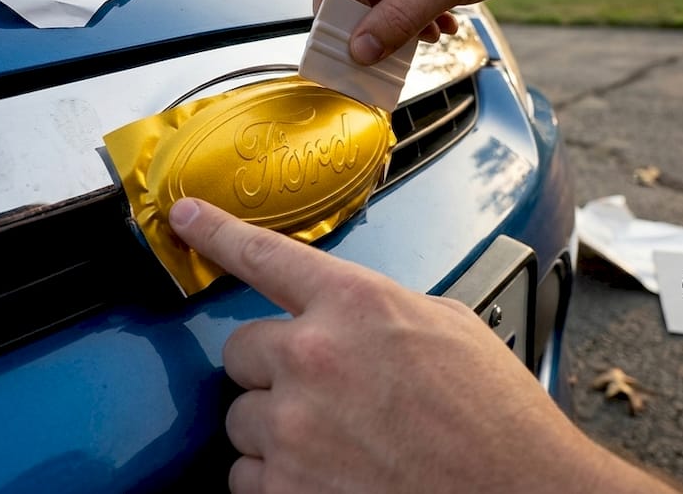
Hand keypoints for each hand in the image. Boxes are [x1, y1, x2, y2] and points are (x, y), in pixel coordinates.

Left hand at [168, 197, 673, 492]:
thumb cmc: (498, 422)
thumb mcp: (451, 330)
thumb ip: (384, 310)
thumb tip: (355, 315)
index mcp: (358, 306)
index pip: (264, 255)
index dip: (216, 230)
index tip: (185, 216)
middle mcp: (315, 359)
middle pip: (241, 351)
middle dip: (275, 371)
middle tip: (322, 394)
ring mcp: (295, 429)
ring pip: (241, 420)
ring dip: (276, 431)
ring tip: (337, 444)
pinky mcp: (287, 492)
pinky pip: (245, 479)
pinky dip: (276, 483)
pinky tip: (326, 478)